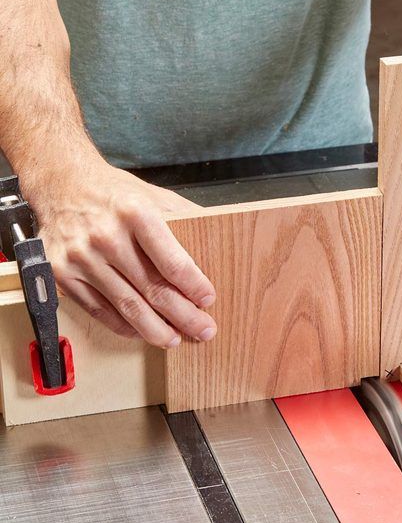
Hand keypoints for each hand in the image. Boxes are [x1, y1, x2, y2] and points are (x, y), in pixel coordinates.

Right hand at [25, 159, 216, 346]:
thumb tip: (218, 241)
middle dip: (184, 315)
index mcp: (135, 214)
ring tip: (175, 338)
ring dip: (155, 329)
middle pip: (153, 289)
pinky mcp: (63, 274)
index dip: (194, 286)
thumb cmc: (114, 192)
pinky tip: (142, 331)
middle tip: (203, 329)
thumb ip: (185, 218)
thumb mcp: (154, 195)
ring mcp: (82, 258)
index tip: (208, 299)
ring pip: (127, 306)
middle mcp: (106, 236)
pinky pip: (100, 311)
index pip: (173, 262)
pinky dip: (124, 326)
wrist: (62, 183)